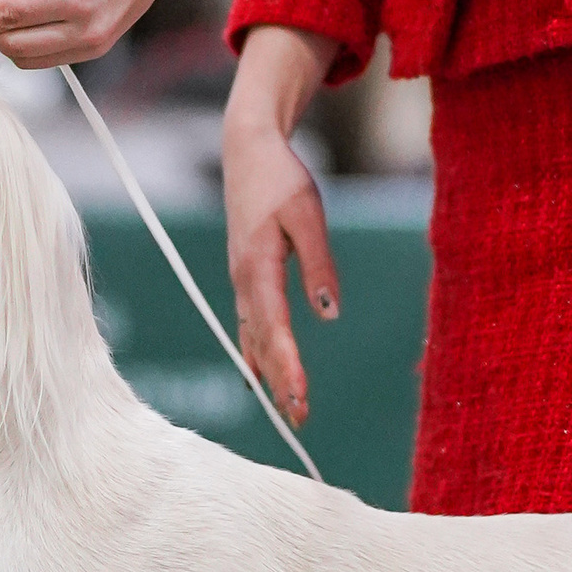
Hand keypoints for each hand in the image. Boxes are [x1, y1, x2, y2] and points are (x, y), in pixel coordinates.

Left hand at [0, 0, 177, 66]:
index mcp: (73, 1)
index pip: (8, 18)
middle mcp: (84, 32)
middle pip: (13, 47)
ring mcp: (93, 46)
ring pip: (28, 60)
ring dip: (3, 42)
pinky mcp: (96, 49)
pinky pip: (48, 57)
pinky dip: (26, 45)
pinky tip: (19, 23)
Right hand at [223, 40, 339, 424]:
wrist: (248, 151)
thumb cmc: (282, 179)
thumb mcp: (308, 215)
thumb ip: (319, 264)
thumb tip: (329, 314)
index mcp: (257, 267)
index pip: (274, 328)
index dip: (287, 367)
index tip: (300, 397)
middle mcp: (244, 281)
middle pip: (262, 343)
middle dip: (280, 383)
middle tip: (300, 421)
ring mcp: (241, 280)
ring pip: (253, 337)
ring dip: (270, 374)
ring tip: (288, 409)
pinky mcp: (246, 276)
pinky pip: (249, 325)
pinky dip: (257, 353)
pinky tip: (261, 375)